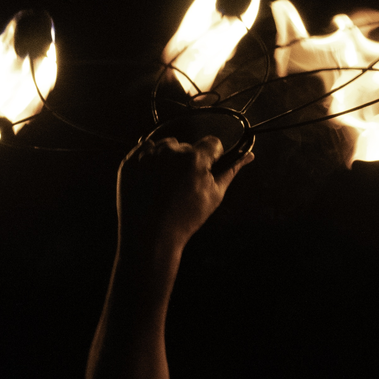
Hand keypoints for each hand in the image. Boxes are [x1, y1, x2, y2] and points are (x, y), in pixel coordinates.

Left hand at [115, 135, 252, 258]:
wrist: (150, 236)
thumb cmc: (186, 218)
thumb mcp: (214, 196)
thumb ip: (231, 171)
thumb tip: (248, 155)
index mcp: (194, 158)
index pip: (212, 142)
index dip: (213, 157)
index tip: (207, 171)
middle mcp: (170, 150)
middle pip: (188, 145)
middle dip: (189, 160)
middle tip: (184, 186)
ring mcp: (147, 154)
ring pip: (166, 146)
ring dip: (170, 159)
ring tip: (167, 185)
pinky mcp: (130, 160)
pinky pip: (146, 152)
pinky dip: (151, 163)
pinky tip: (153, 183)